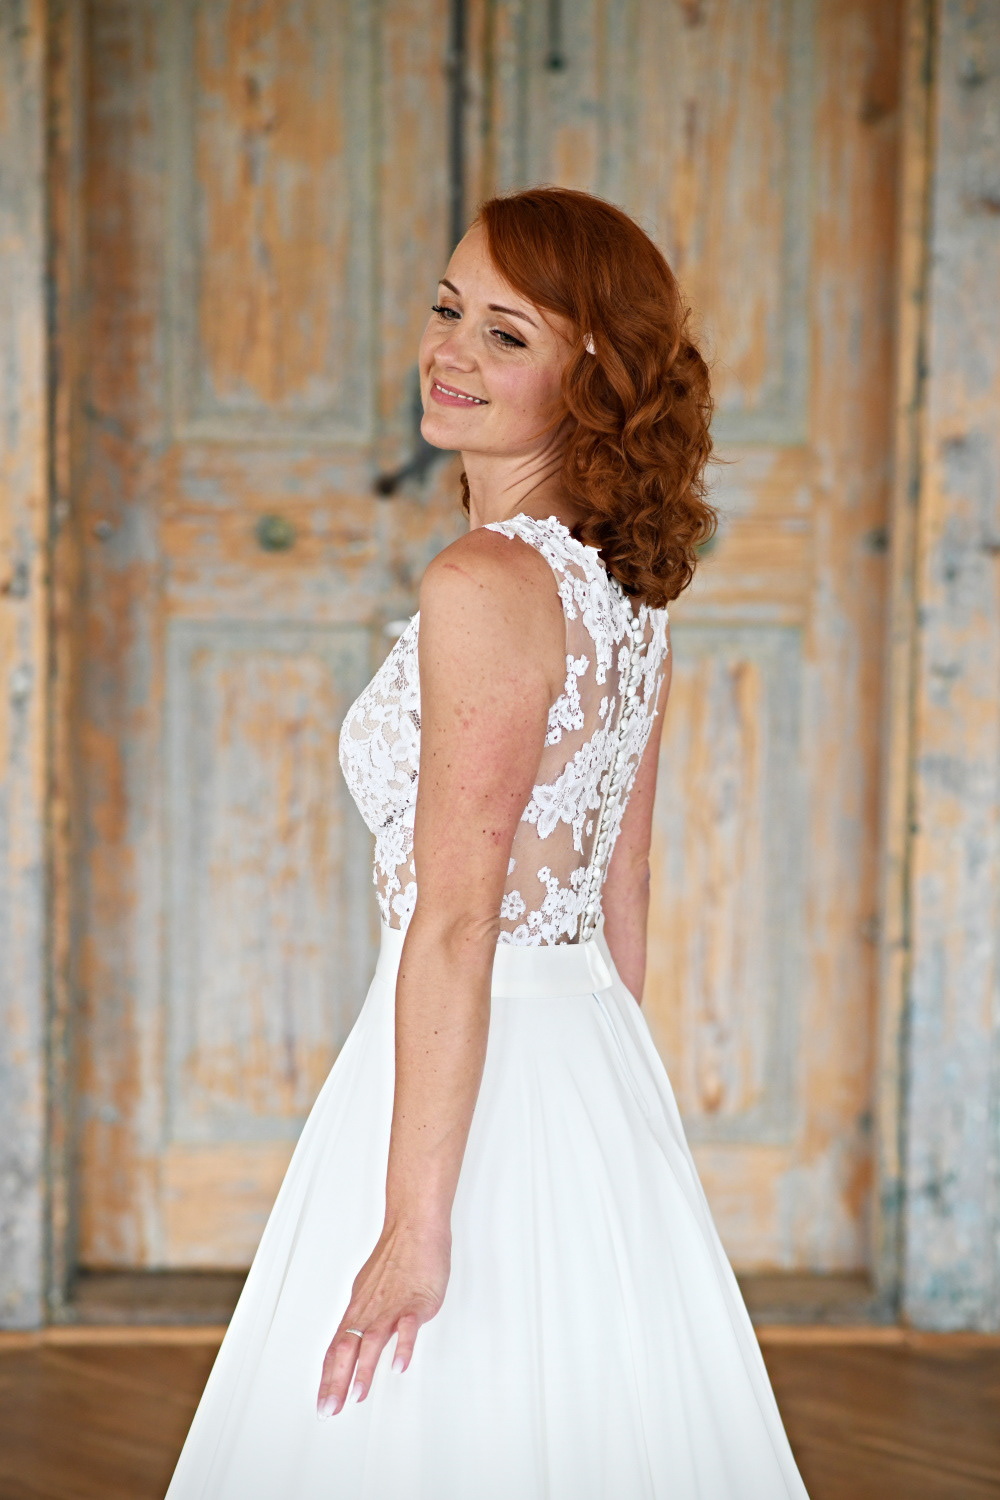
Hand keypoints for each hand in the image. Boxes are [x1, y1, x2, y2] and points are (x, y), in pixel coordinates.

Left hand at [316, 1219, 450, 1417]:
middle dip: (336, 1382)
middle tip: (329, 1410)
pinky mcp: (416, 1301)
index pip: (337, 1348)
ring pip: (372, 1339)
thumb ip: (365, 1314)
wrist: (414, 1225)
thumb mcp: (371, 1288)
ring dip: (363, 1369)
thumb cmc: (397, 1255)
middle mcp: (370, 1309)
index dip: (328, 1378)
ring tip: (358, 1394)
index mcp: (359, 1309)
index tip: (324, 1403)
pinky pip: (407, 1326)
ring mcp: (392, 1305)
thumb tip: (355, 1334)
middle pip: (346, 1348)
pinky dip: (402, 1347)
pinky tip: (399, 1365)